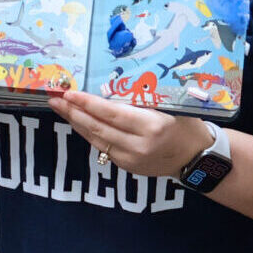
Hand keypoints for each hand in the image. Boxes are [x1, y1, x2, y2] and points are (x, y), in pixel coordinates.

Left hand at [48, 89, 210, 177]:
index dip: (88, 103)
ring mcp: (132, 159)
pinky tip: (79, 122)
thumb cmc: (186, 124)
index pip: (112, 114)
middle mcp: (139, 146)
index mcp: (152, 127)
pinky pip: (103, 147)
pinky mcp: (128, 167)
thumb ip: (143, 99)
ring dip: (77, 123)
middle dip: (74, 112)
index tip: (70, 93)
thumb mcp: (171, 106)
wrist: (197, 157)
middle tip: (55, 98)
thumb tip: (111, 85)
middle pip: (98, 127)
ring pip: (97, 139)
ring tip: (61, 108)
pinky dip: (90, 134)